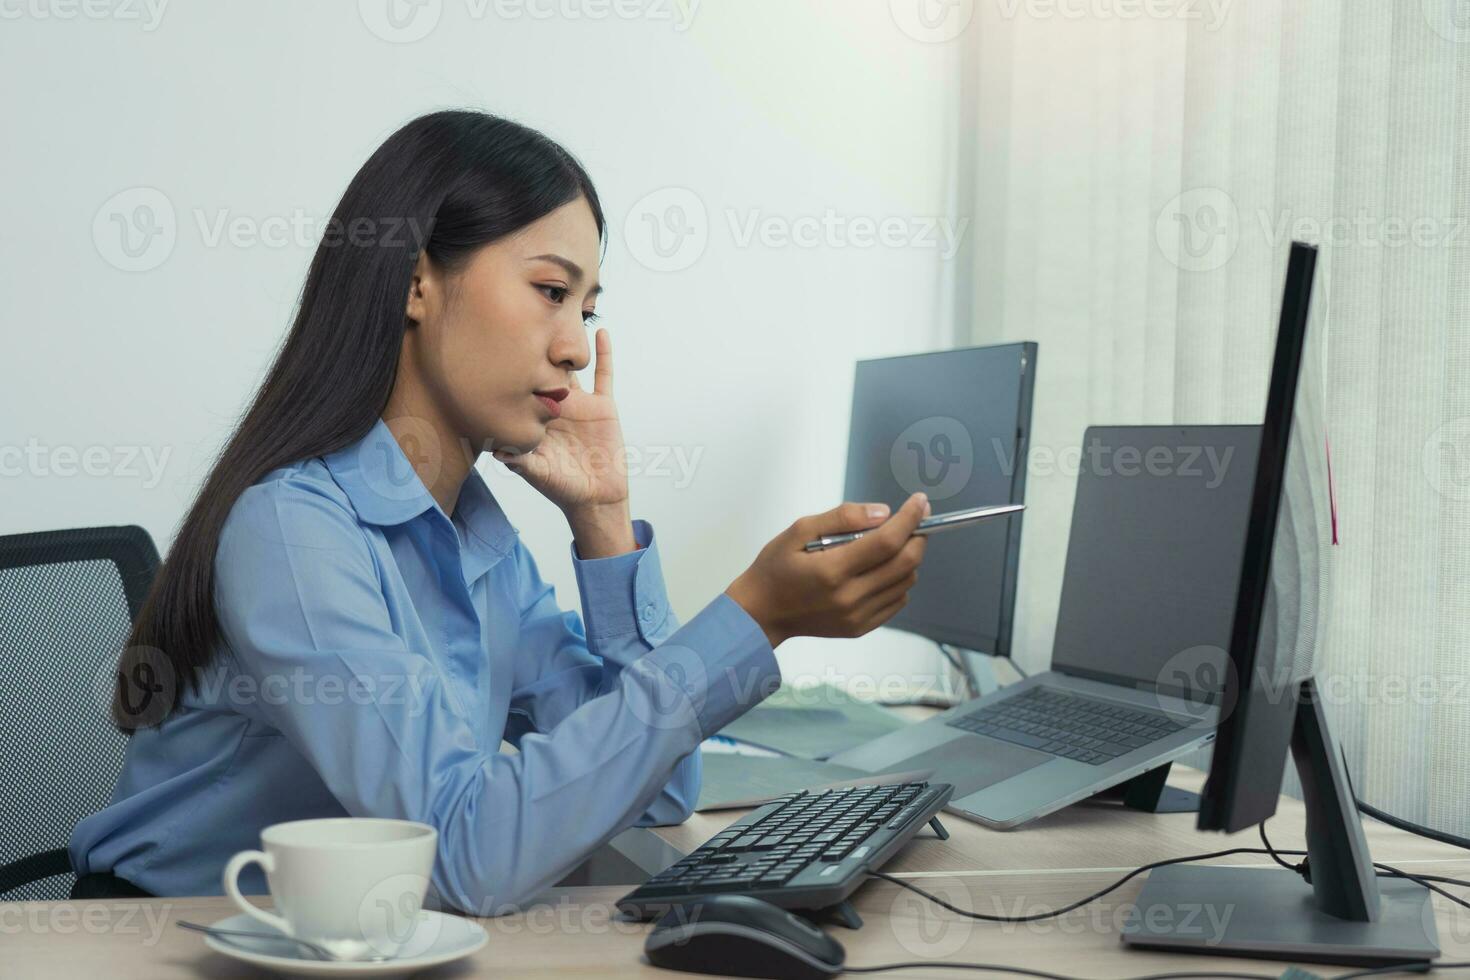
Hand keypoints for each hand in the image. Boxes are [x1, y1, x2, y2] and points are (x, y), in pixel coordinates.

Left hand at [493, 328, 627, 513]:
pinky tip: (602, 331)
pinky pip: (604, 375)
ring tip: (560, 311)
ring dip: (567, 343)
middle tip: (523, 312)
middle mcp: (555, 404)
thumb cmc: (562, 488)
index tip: (496, 340)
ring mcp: (579, 403)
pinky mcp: (603, 406)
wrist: (597, 497)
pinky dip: (605, 354)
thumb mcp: (537, 473)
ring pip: (572, 366)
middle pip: (544, 367)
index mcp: (536, 415)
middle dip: (534, 345)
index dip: (511, 366)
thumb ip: (519, 460)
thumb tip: (495, 450)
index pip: (521, 385)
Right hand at [724, 492, 931, 648]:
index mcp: (832, 570)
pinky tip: (880, 569)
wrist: (761, 613)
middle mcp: (849, 597)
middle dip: (917, 536)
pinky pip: (896, 600)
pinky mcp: (860, 627)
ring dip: (908, 558)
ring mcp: (857, 616)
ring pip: (906, 582)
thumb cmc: (776, 568)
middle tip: (914, 520)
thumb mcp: (798, 530)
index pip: (887, 541)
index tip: (919, 501)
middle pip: (906, 563)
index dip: (909, 518)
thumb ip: (842, 518)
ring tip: (890, 545)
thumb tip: (882, 513)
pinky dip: (898, 580)